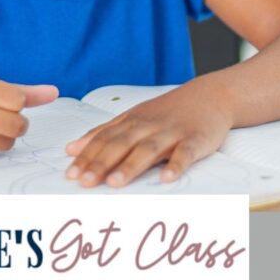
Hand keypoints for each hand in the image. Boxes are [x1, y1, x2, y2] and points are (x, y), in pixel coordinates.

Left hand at [65, 82, 232, 187]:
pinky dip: (176, 165)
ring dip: (131, 165)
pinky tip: (166, 178)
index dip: (87, 156)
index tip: (71, 174)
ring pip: (149, 149)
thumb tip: (72, 149)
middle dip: (102, 163)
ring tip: (115, 183)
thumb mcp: (133, 117)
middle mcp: (148, 126)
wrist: (208, 96)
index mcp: (131, 121)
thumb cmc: (167, 112)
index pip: (104, 139)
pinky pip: (185, 154)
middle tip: (85, 181)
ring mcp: (172, 133)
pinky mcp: (195, 140)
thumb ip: (103, 133)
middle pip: (121, 144)